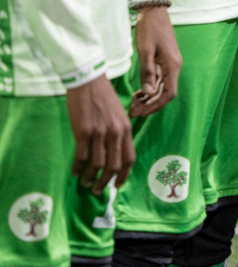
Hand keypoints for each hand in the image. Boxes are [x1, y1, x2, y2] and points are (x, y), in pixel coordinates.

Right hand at [65, 75, 133, 194]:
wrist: (89, 82)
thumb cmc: (103, 98)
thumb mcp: (119, 114)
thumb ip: (119, 132)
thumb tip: (115, 153)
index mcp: (126, 129)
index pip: (129, 158)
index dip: (123, 175)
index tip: (117, 186)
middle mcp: (115, 133)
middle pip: (113, 165)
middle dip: (105, 182)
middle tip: (97, 190)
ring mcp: (100, 133)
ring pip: (97, 164)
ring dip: (90, 177)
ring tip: (84, 183)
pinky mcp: (83, 131)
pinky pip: (81, 156)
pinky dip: (77, 167)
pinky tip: (74, 172)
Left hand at [129, 7, 180, 117]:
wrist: (153, 11)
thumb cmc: (149, 29)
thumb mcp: (145, 51)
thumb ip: (147, 72)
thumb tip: (148, 93)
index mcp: (172, 65)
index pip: (169, 93)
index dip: (155, 106)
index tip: (140, 112)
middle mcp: (174, 66)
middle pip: (166, 93)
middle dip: (150, 104)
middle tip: (132, 111)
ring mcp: (170, 64)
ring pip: (162, 88)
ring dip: (149, 98)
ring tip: (133, 104)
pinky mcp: (164, 61)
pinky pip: (160, 80)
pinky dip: (150, 88)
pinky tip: (139, 92)